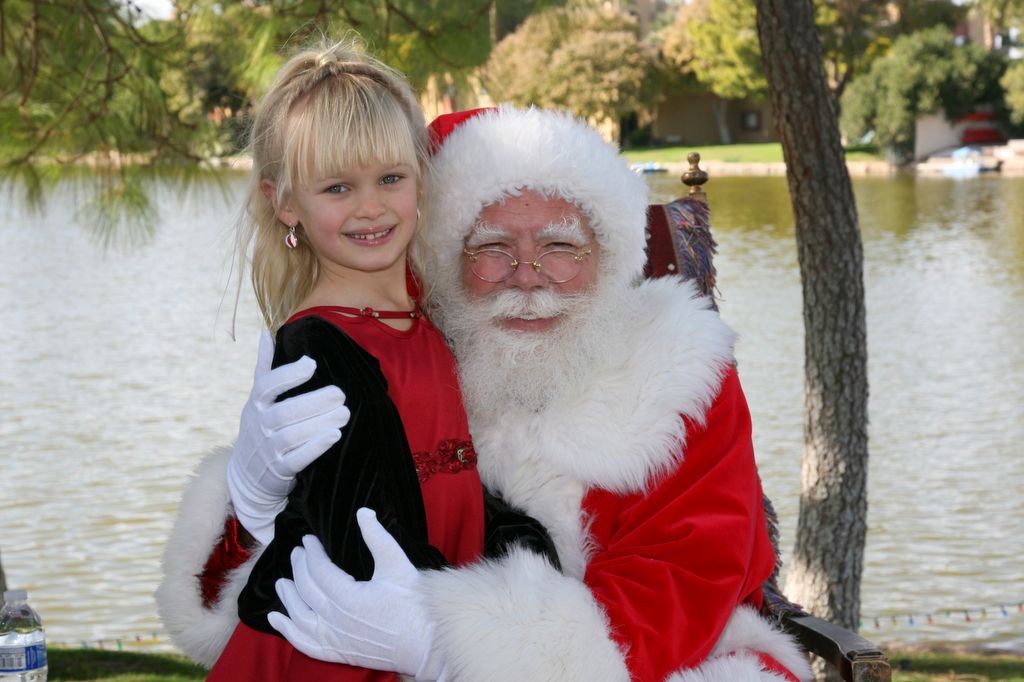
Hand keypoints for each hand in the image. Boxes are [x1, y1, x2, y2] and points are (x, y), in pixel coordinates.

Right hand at [227, 330, 349, 544]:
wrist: (247, 476)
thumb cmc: (260, 428)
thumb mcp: (257, 399)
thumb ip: (264, 367)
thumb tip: (265, 332)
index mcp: (256, 404)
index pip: (267, 386)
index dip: (288, 375)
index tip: (311, 364)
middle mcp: (259, 425)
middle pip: (285, 413)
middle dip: (314, 402)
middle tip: (340, 393)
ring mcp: (267, 450)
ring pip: (292, 435)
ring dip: (319, 423)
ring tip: (344, 413)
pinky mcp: (279, 470)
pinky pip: (297, 459)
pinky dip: (315, 447)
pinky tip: (334, 435)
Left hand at [268, 509, 445, 680]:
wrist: (426, 642)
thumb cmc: (414, 602)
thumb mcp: (397, 565)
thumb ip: (378, 537)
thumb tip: (363, 512)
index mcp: (348, 596)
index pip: (319, 569)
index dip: (311, 552)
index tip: (308, 539)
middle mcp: (335, 619)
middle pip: (306, 588)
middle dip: (298, 567)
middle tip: (297, 552)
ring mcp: (335, 638)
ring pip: (299, 615)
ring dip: (287, 597)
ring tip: (281, 582)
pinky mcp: (338, 652)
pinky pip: (304, 643)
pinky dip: (287, 631)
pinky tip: (276, 619)